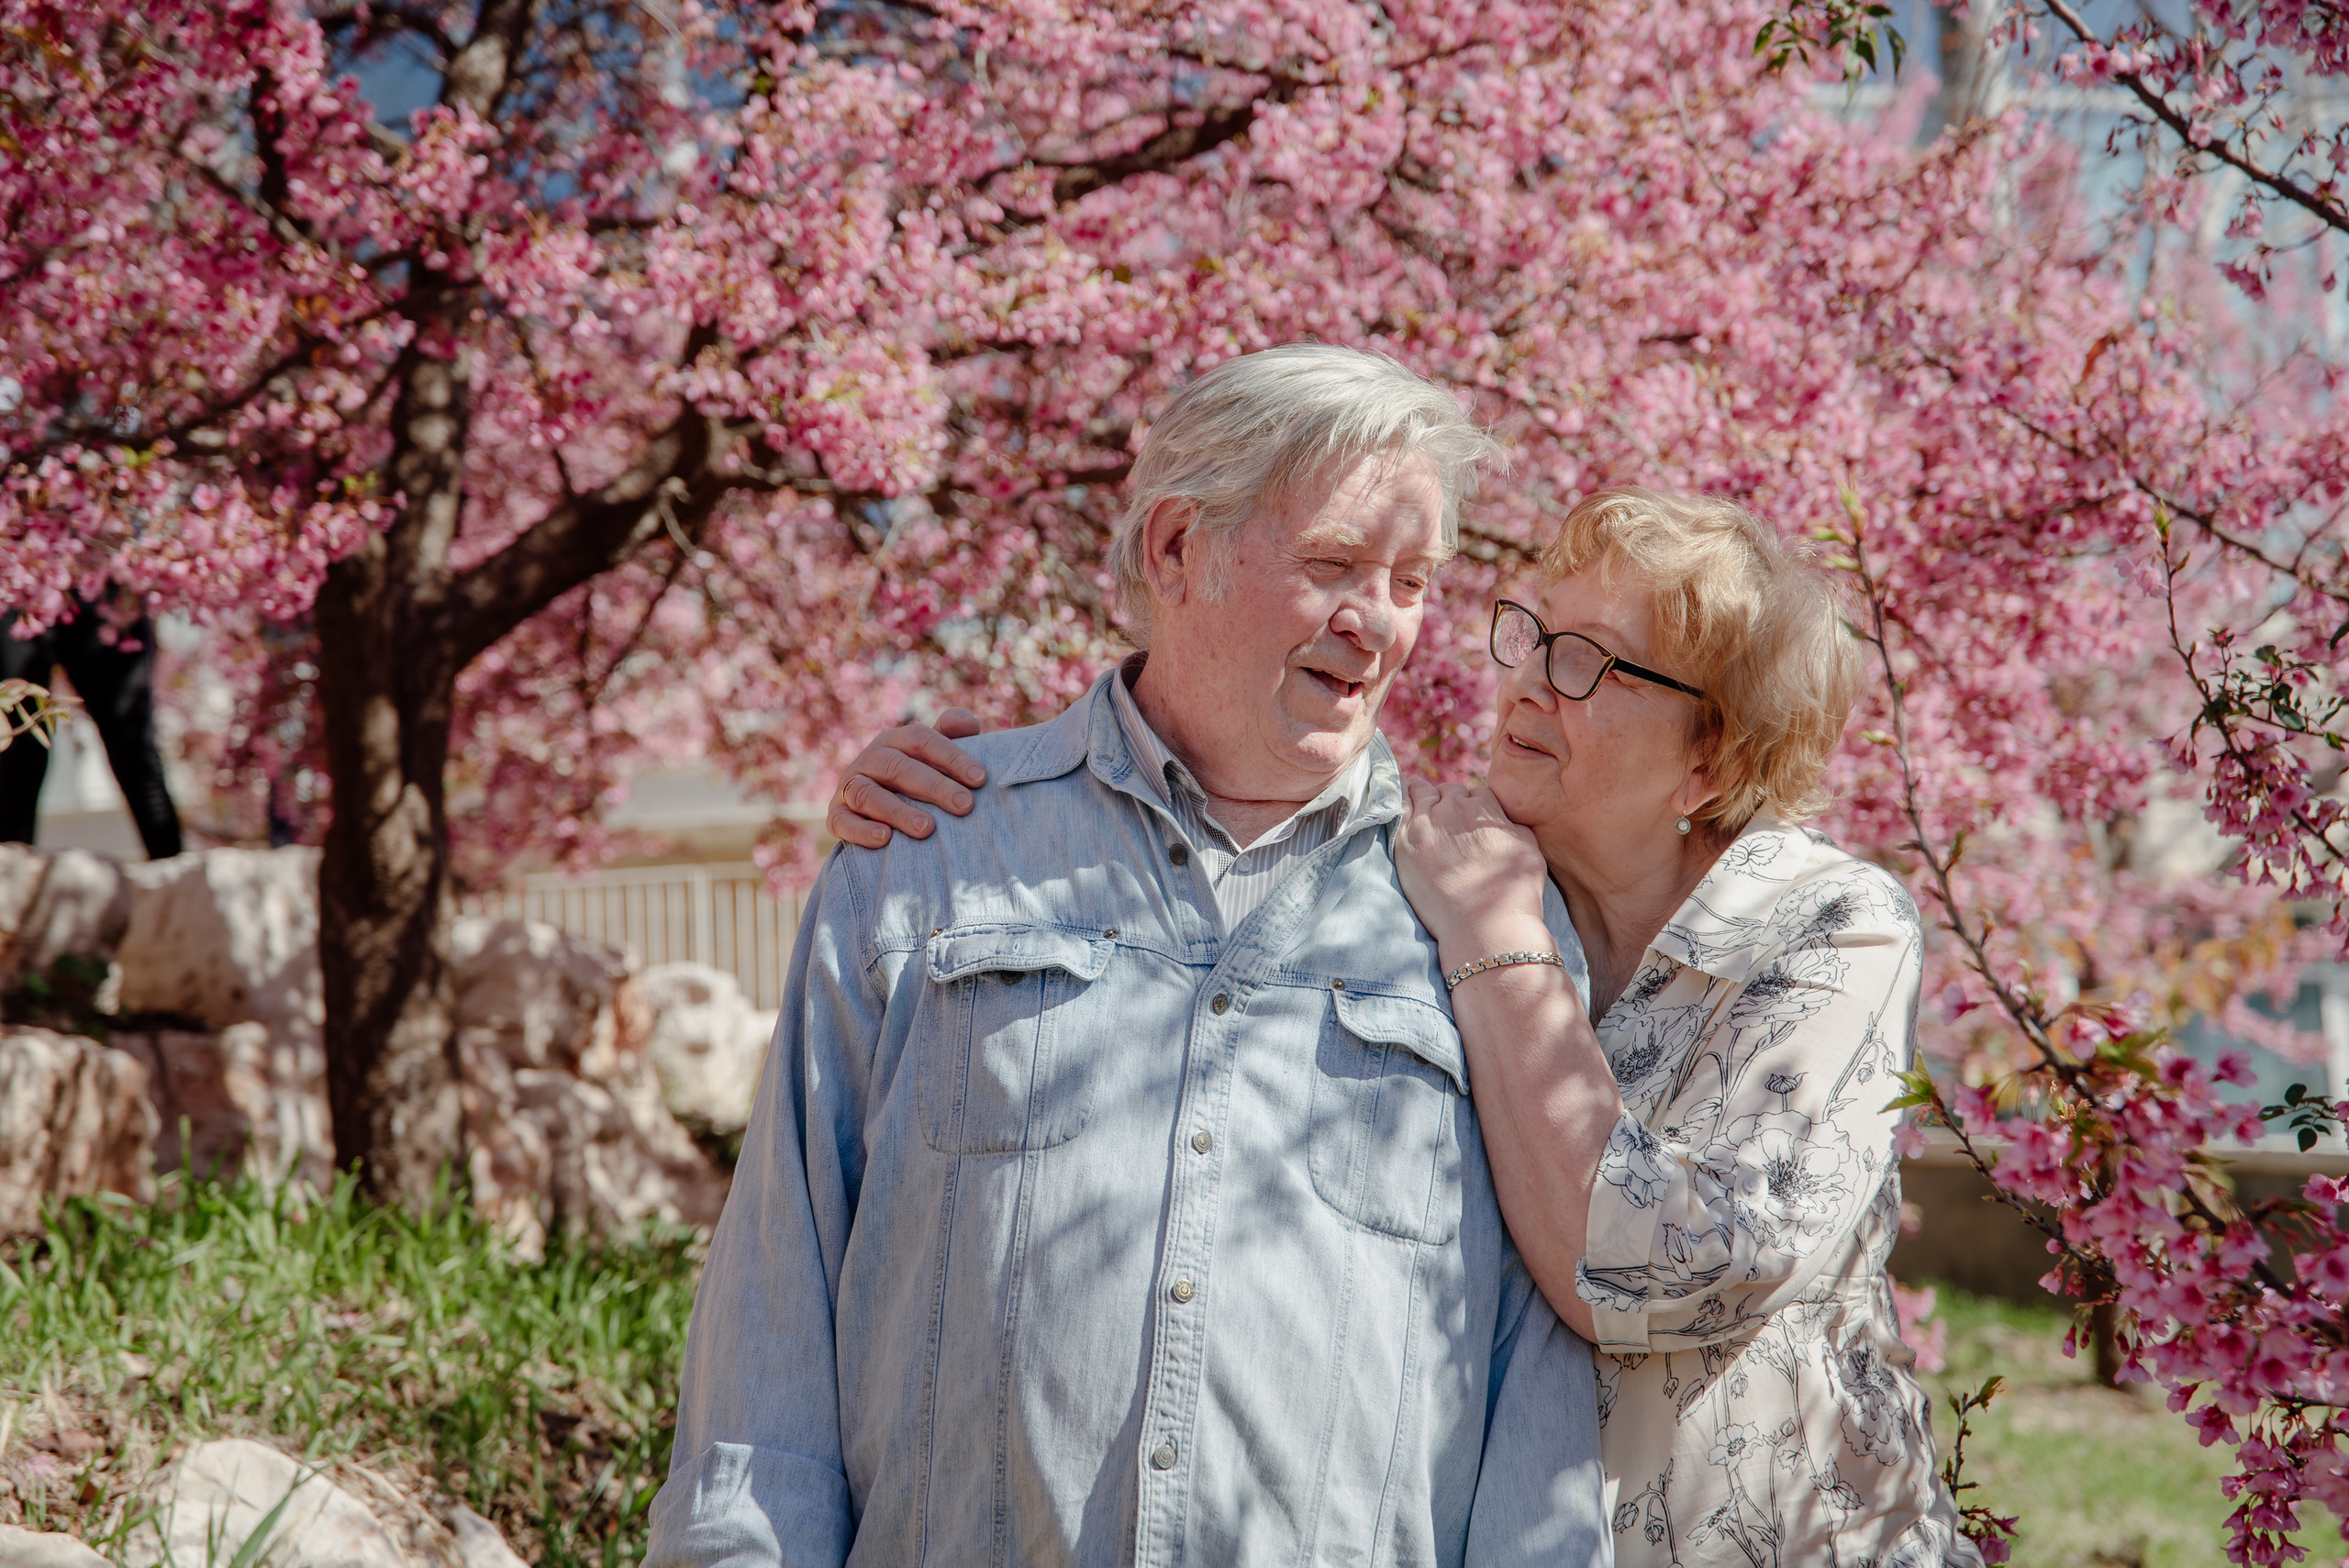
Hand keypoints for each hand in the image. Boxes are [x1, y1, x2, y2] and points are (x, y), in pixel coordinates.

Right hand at [824, 708, 987, 847]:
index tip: (980, 779)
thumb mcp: (933, 757)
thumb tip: (969, 724)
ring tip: (927, 828)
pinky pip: (842, 822)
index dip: (951, 757)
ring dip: (897, 811)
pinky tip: (885, 839)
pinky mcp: (836, 815)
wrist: (877, 812)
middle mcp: (870, 758)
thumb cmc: (918, 781)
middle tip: (964, 805)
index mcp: (895, 740)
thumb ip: (952, 737)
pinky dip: (861, 830)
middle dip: (933, 786)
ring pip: (867, 794)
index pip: (922, 740)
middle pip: (897, 767)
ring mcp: (849, 786)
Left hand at [1392, 779, 1551, 960]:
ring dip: (1423, 797)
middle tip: (1448, 820)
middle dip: (1449, 801)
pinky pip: (1396, 808)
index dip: (1473, 806)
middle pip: (1448, 791)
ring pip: (1420, 793)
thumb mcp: (1529, 848)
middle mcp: (1453, 809)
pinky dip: (1399, 801)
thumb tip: (1502, 816)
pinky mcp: (1404, 842)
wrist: (1485, 925)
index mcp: (1484, 807)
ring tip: (1421, 805)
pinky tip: (1398, 802)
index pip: (1475, 792)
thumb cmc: (1513, 892)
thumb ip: (1514, 823)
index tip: (1469, 820)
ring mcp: (1426, 824)